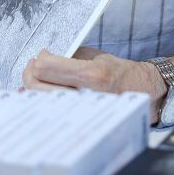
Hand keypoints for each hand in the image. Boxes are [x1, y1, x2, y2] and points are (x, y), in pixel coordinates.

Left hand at [22, 47, 167, 123]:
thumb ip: (68, 56)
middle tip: (34, 65)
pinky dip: (40, 101)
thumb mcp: (96, 55)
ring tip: (37, 76)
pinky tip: (38, 93)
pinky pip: (51, 111)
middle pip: (37, 86)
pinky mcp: (80, 120)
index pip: (47, 67)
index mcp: (92, 74)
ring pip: (40, 101)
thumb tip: (41, 59)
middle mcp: (86, 95)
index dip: (39, 59)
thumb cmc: (119, 71)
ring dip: (33, 86)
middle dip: (30, 72)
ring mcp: (83, 111)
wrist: (144, 93)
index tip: (42, 54)